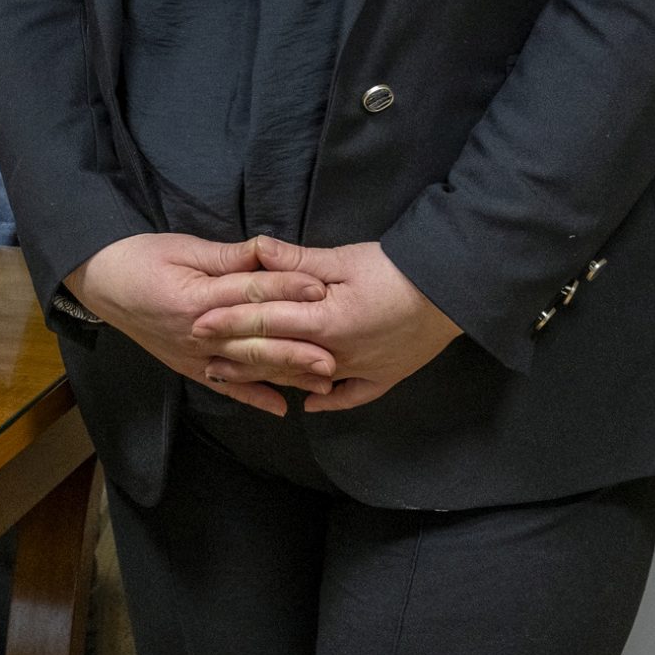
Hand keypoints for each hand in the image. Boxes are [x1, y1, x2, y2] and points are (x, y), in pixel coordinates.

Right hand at [66, 233, 336, 415]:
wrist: (98, 281)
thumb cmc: (139, 257)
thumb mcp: (180, 247)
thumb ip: (224, 257)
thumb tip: (264, 253)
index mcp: (193, 299)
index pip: (247, 293)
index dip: (285, 288)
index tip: (321, 288)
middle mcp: (195, 334)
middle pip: (253, 340)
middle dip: (295, 347)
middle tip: (335, 354)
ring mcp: (191, 355)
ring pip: (245, 367)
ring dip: (284, 375)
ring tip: (324, 381)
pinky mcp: (187, 366)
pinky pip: (224, 385)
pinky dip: (252, 397)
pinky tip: (282, 408)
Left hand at [191, 238, 461, 413]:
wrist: (457, 290)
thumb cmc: (398, 269)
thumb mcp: (344, 258)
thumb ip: (297, 260)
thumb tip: (255, 249)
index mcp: (326, 321)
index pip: (266, 322)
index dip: (229, 323)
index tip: (197, 324)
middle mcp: (338, 353)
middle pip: (278, 356)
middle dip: (238, 356)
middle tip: (203, 356)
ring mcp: (362, 370)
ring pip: (305, 379)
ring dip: (271, 378)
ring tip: (238, 378)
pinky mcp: (386, 377)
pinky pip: (351, 396)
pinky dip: (327, 401)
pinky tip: (306, 406)